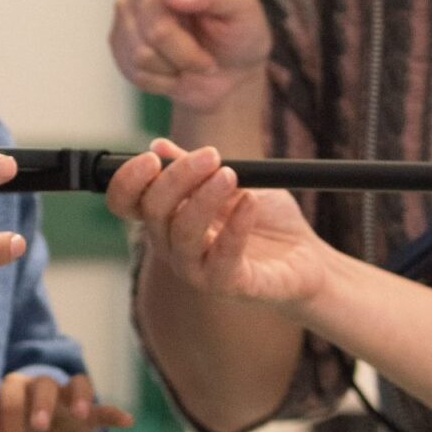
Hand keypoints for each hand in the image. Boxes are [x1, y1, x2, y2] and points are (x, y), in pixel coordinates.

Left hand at [0, 371, 133, 431]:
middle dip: (41, 405)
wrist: (31, 431)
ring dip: (78, 397)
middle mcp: (40, 387)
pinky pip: (102, 407)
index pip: (11, 402)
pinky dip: (113, 412)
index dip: (11, 430)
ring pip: (75, 384)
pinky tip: (127, 421)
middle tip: (39, 427)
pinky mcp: (87, 412)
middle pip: (43, 385)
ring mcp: (66, 397)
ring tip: (80, 414)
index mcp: (14, 391)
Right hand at [105, 138, 328, 306]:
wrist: (307, 256)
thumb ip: (196, 167)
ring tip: (231, 175)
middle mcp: (172, 246)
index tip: (153, 158)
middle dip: (178, 177)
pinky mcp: (229, 285)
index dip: (128, 181)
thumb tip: (159, 146)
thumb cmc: (265, 219)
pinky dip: (236, 226)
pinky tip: (252, 201)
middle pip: (153, 211)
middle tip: (212, 155)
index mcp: (166, 219)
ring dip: (205, 198)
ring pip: (182, 234)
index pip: (125, 203)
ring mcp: (197, 270)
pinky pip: (222, 258)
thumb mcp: (232, 181)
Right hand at [109, 0, 270, 113]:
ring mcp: (129, 13)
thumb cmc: (238, 31)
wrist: (229, 72)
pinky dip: (161, 80)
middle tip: (207, 60)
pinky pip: (134, 69)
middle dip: (185, 51)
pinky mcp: (119, 43)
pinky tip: (174, 71)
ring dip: (175, 67)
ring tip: (190, 62)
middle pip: (154, 22)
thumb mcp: (243, 10)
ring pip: (142, 51)